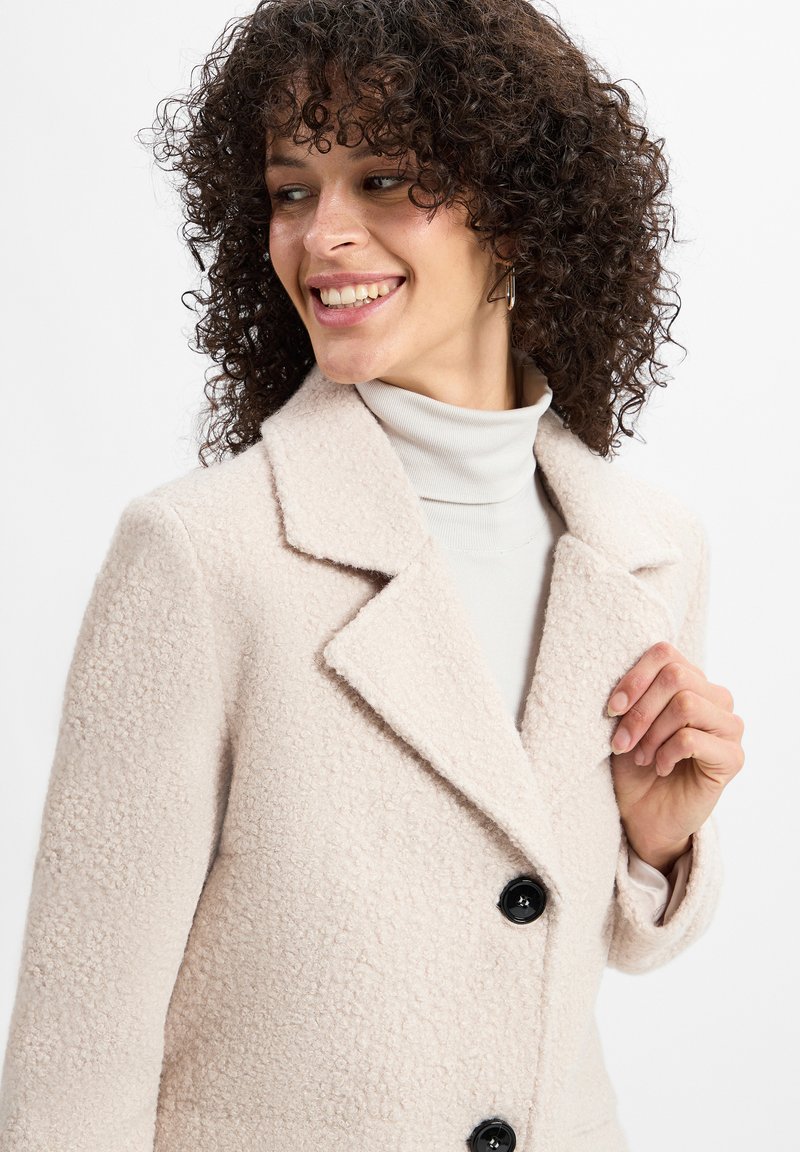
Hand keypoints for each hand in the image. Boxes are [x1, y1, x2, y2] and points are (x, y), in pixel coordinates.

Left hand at [607, 641, 744, 873]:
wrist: (645, 815)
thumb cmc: (635, 764)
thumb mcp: (626, 723)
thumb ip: (634, 694)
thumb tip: (616, 673)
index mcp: (691, 681)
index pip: (666, 653)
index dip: (635, 677)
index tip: (611, 708)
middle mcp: (716, 698)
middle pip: (676, 677)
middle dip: (640, 711)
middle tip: (620, 742)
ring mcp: (729, 726)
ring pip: (686, 704)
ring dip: (652, 733)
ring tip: (641, 756)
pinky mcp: (732, 757)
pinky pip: (692, 739)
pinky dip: (666, 753)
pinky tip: (660, 767)